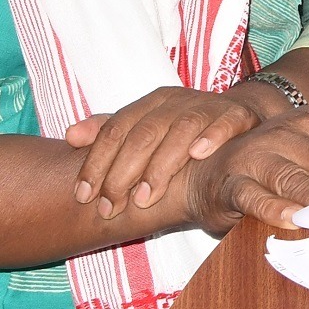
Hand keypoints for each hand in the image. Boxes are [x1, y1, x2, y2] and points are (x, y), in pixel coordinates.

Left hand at [65, 83, 285, 217]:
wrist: (239, 115)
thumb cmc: (183, 130)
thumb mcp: (145, 128)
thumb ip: (109, 133)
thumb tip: (69, 137)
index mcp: (149, 103)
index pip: (115, 129)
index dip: (96, 162)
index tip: (83, 196)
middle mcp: (175, 101)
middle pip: (143, 133)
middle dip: (123, 173)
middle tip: (111, 207)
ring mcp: (206, 106)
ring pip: (179, 129)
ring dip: (161, 165)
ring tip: (147, 197)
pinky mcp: (236, 115)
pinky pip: (223, 122)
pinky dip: (210, 136)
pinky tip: (198, 155)